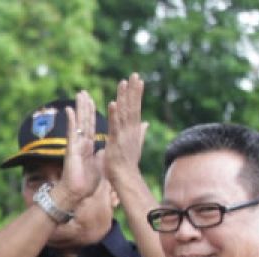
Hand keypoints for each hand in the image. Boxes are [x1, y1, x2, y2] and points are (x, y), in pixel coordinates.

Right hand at [53, 89, 103, 208]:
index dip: (92, 114)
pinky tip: (70, 110)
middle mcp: (81, 144)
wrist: (76, 194)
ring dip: (79, 108)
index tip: (92, 102)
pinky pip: (72, 132)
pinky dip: (71, 121)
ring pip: (79, 123)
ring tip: (80, 94)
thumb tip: (102, 152)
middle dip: (85, 106)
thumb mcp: (97, 167)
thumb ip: (99, 157)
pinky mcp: (72, 149)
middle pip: (84, 121)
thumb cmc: (85, 184)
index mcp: (88, 147)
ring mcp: (76, 145)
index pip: (91, 127)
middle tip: (84, 92)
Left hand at [104, 73, 148, 187]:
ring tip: (124, 82)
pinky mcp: (115, 141)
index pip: (135, 108)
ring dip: (124, 97)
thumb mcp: (134, 145)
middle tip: (134, 74)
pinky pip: (114, 126)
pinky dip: (114, 115)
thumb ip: (140, 133)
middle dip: (133, 90)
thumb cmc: (127, 164)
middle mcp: (130, 130)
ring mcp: (124, 135)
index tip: (137, 80)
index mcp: (133, 130)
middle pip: (132, 106)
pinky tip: (113, 103)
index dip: (136, 94)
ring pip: (125, 112)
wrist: (125, 178)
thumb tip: (145, 123)